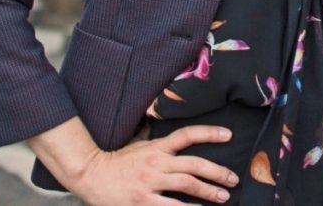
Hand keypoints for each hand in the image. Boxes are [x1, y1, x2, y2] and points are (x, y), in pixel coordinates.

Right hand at [29, 119, 237, 205]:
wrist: (90, 175)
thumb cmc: (117, 161)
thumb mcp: (138, 143)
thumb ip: (156, 138)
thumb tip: (169, 124)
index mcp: (156, 147)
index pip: (187, 135)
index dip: (209, 133)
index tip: (228, 134)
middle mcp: (156, 163)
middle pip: (194, 165)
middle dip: (217, 172)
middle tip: (233, 179)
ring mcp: (150, 184)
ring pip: (187, 186)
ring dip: (208, 191)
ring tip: (223, 197)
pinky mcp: (143, 202)